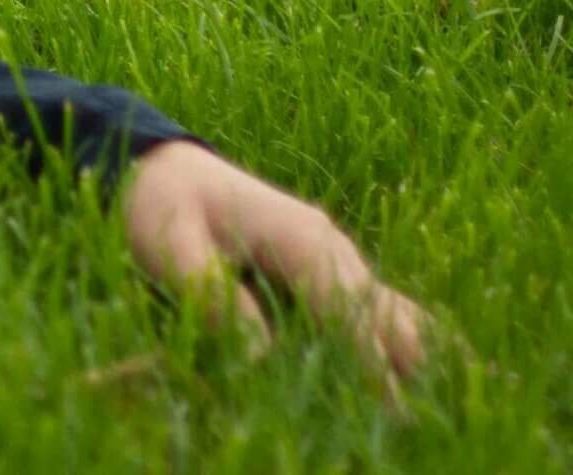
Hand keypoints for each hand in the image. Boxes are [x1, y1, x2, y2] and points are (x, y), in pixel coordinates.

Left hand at [123, 140, 426, 393]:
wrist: (163, 168)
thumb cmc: (162, 206)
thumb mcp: (171, 247)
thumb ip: (211, 294)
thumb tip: (257, 355)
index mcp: (300, 239)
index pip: (348, 308)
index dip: (370, 361)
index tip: (391, 410)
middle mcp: (331, 247)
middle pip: (388, 313)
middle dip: (407, 366)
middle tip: (410, 423)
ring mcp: (335, 257)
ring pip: (394, 312)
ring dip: (413, 356)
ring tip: (430, 407)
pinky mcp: (328, 269)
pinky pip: (377, 306)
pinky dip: (398, 338)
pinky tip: (417, 376)